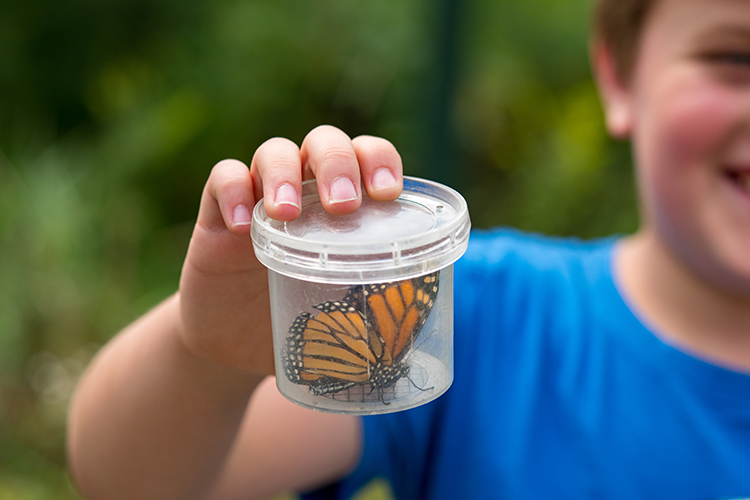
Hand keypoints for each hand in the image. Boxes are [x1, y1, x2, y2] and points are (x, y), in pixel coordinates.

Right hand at [177, 125, 403, 374]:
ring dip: (284, 174)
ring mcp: (262, 197)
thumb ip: (379, 308)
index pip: (367, 155)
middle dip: (338, 163)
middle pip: (324, 142)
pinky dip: (234, 192)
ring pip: (273, 151)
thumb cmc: (303, 320)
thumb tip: (430, 336)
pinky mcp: (218, 214)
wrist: (239, 345)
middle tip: (344, 206)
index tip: (389, 193)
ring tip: (288, 214)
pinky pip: (222, 179)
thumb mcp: (346, 312)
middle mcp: (306, 188)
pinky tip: (243, 225)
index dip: (380, 160)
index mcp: (344, 202)